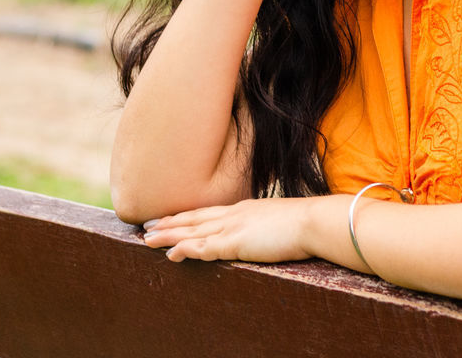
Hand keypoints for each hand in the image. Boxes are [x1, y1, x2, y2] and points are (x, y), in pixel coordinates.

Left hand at [142, 197, 313, 262]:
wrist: (315, 220)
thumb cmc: (305, 222)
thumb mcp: (279, 219)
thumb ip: (265, 224)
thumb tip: (264, 231)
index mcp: (244, 209)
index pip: (208, 212)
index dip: (186, 215)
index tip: (169, 217)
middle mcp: (234, 215)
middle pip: (194, 218)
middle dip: (169, 223)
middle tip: (146, 226)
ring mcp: (234, 227)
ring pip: (192, 231)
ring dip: (168, 236)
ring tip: (147, 240)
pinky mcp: (236, 243)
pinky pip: (204, 248)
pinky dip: (185, 249)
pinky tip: (171, 254)